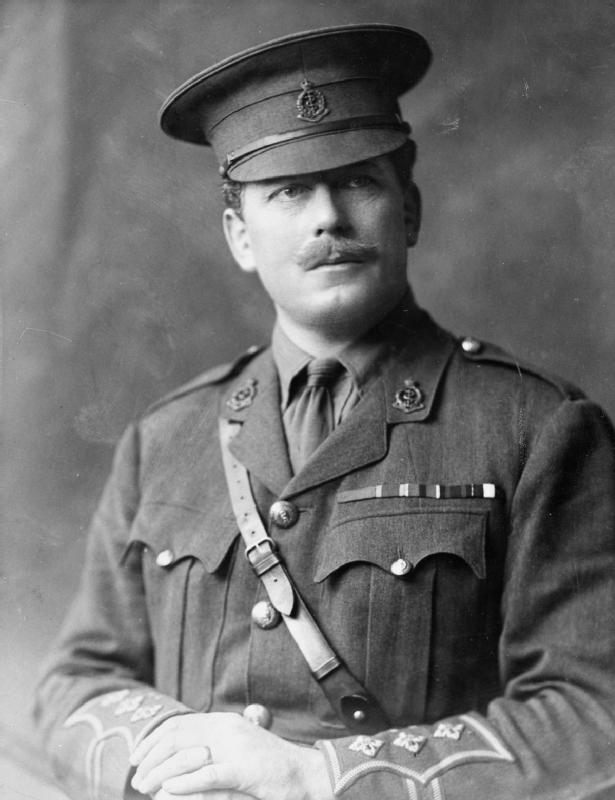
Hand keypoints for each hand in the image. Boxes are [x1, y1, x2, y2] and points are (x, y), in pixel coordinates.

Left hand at [129, 712, 332, 799]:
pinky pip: (207, 775)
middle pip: (176, 737)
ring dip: (159, 773)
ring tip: (145, 788)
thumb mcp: (239, 751)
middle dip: (150, 757)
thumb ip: (214, 748)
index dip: (153, 739)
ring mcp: (235, 748)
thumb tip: (181, 760)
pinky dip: (184, 783)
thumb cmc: (272, 768)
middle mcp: (227, 729)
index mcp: (224, 722)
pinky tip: (168, 792)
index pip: (179, 723)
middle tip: (135, 779)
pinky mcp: (243, 769)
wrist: (306, 774)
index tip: (136, 756)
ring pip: (186, 757)